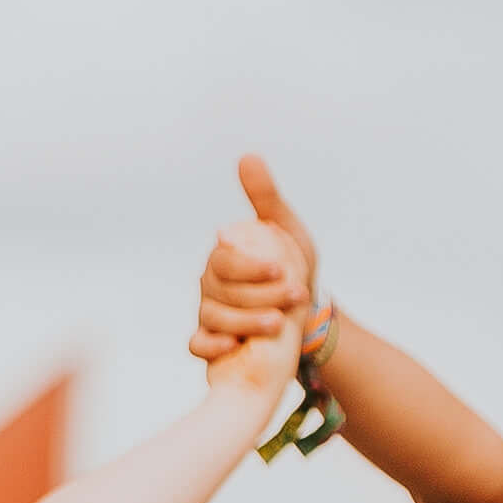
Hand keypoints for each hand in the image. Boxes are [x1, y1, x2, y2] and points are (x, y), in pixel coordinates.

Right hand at [189, 151, 321, 362]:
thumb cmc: (291, 267)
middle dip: (261, 295)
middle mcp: (210, 285)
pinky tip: (232, 345)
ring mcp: (209, 314)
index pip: (225, 260)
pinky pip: (197, 345)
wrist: (305, 314)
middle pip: (222, 291)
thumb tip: (248, 156)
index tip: (280, 270)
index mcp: (224, 257)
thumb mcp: (285, 231)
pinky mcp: (212, 342)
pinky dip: (210, 345)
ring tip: (279, 324)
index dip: (250, 267)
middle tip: (296, 296)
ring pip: (214, 317)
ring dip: (246, 321)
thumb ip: (266, 198)